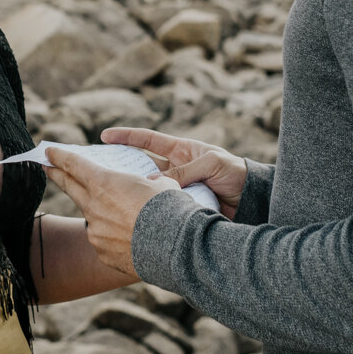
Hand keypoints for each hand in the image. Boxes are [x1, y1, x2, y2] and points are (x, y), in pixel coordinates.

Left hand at [44, 146, 181, 278]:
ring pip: (92, 217)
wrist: (175, 247)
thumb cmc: (169, 208)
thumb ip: (146, 183)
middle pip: (70, 187)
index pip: (74, 165)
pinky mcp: (102, 252)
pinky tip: (131, 239)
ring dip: (100, 213)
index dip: (60, 156)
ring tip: (124, 216)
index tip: (49, 151)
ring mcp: (95, 232)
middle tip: (48, 168)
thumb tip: (150, 186)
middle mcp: (93, 207)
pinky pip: (104, 240)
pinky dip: (113, 236)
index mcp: (104, 183)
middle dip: (57, 175)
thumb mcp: (161, 184)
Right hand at [101, 127, 248, 219]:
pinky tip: (136, 216)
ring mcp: (176, 189)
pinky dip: (150, 211)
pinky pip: (161, 208)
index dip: (126, 137)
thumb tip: (152, 182)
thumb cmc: (235, 173)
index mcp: (181, 151)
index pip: (148, 141)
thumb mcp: (211, 165)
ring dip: (134, 192)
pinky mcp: (180, 208)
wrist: (253, 200)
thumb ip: (184, 171)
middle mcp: (175, 169)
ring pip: (149, 189)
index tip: (104, 137)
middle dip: (121, 167)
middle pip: (141, 166)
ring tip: (111, 197)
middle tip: (99, 170)